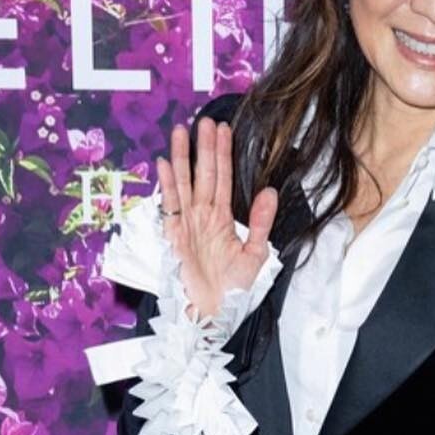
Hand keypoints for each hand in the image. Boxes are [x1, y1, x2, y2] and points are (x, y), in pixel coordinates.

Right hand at [158, 115, 278, 321]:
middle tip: (204, 121)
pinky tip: (165, 164)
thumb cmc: (233, 289)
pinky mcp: (174, 234)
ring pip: (184, 182)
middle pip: (203, 174)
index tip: (223, 130)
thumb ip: (261, 223)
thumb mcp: (255, 254)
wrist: (214, 313)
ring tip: (181, 132)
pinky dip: (167, 185)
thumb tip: (269, 192)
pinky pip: (170, 205)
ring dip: (182, 157)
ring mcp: (187, 223)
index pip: (223, 179)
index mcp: (223, 218)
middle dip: (204, 148)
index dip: (223, 155)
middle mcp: (203, 215)